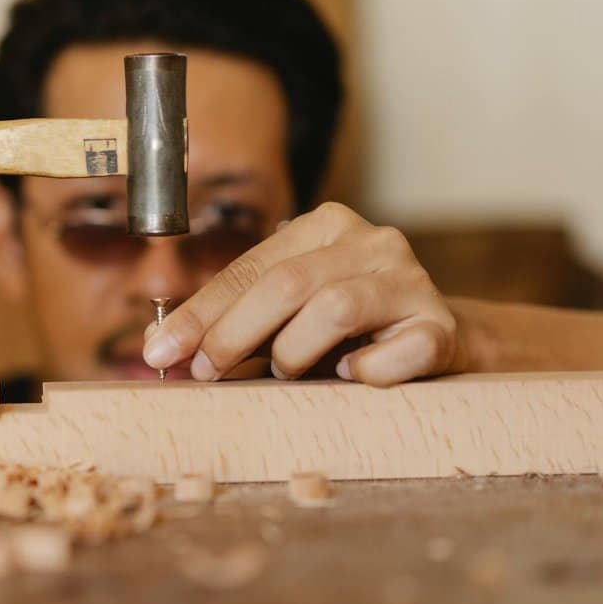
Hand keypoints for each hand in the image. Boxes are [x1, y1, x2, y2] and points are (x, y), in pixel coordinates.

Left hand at [142, 202, 466, 386]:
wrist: (439, 344)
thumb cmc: (347, 334)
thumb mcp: (289, 314)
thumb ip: (240, 321)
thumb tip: (164, 348)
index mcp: (325, 227)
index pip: (250, 268)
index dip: (200, 312)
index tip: (161, 350)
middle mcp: (370, 242)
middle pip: (285, 283)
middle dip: (233, 333)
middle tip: (206, 373)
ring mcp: (410, 281)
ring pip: (333, 307)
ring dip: (295, 352)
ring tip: (288, 373)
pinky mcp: (440, 326)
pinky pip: (397, 351)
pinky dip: (365, 371)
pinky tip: (350, 376)